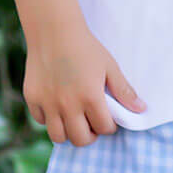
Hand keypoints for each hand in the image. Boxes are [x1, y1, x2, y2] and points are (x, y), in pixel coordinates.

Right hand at [24, 23, 144, 145]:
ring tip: (76, 121)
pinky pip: (41, 121)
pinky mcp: (32, 99)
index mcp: (90, 97)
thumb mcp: (110, 67)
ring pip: (58, 137)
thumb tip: (141, 109)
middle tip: (92, 125)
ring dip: (69, 133)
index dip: (110, 127)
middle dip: (90, 135)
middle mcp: (67, 105)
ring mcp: (47, 104)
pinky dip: (50, 120)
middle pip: (80, 139)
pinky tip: (58, 108)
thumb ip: (124, 91)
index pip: (103, 128)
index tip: (109, 119)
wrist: (54, 32)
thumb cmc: (86, 48)